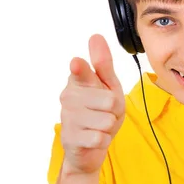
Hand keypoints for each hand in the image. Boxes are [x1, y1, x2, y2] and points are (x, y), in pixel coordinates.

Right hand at [59, 34, 124, 174]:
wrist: (90, 146)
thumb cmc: (100, 110)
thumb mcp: (108, 86)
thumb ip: (103, 63)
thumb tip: (95, 36)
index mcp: (78, 80)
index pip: (81, 72)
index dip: (81, 69)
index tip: (77, 63)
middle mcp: (69, 96)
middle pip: (110, 100)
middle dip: (115, 110)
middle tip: (105, 112)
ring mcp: (68, 117)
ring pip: (107, 120)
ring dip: (109, 126)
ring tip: (99, 125)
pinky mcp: (71, 138)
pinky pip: (100, 137)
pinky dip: (104, 140)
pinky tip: (94, 138)